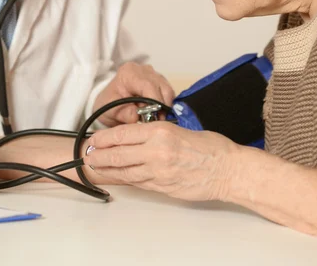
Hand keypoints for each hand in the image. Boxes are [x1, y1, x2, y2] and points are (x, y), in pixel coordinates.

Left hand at [84, 121, 238, 200]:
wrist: (228, 170)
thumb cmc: (211, 147)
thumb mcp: (180, 130)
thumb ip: (158, 134)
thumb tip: (138, 137)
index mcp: (161, 132)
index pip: (124, 134)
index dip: (105, 138)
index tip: (94, 139)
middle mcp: (157, 151)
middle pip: (119, 154)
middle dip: (101, 155)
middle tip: (88, 155)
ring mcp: (159, 171)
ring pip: (126, 171)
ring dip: (108, 169)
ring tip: (96, 167)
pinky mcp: (164, 187)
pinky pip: (139, 182)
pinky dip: (125, 180)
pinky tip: (117, 178)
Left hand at [93, 62, 174, 126]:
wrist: (109, 104)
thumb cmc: (108, 106)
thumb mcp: (110, 112)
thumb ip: (123, 114)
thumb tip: (137, 116)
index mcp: (129, 73)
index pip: (148, 85)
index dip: (155, 102)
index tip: (155, 118)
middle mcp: (144, 70)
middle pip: (162, 87)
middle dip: (161, 106)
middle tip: (156, 122)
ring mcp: (153, 74)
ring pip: (168, 91)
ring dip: (164, 106)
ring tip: (154, 118)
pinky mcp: (160, 81)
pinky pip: (169, 94)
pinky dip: (165, 105)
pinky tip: (156, 113)